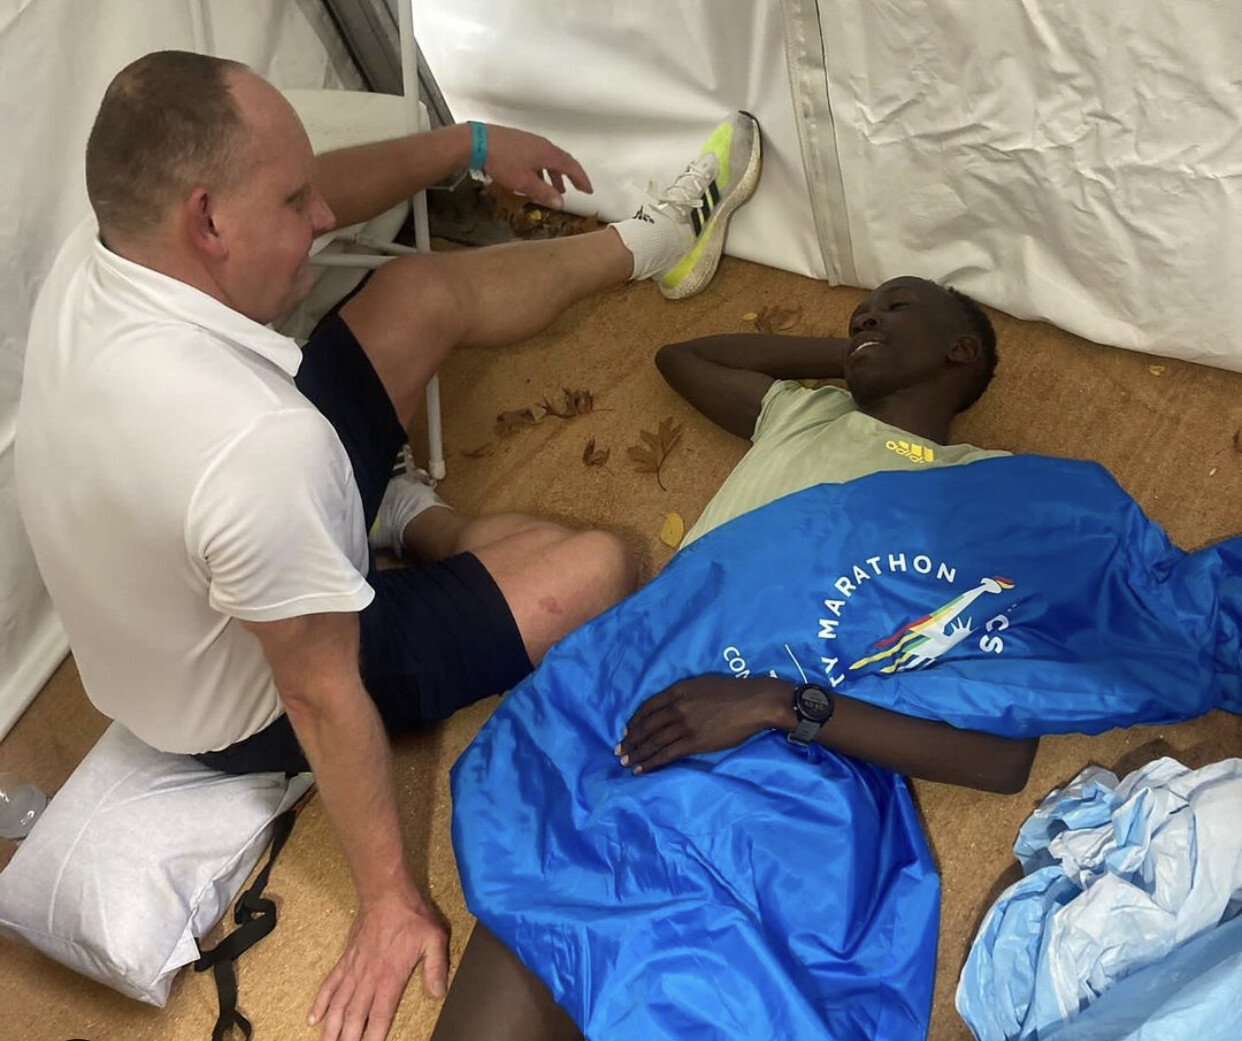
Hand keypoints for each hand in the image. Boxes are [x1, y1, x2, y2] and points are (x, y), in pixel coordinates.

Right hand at [308, 889, 448, 1040]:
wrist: (387, 894)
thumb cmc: (412, 917)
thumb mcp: (434, 939)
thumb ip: (437, 967)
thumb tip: (438, 993)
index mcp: (390, 978)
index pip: (380, 1016)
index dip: (373, 1037)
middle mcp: (368, 978)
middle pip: (355, 1017)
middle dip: (348, 1039)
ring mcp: (354, 969)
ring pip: (339, 1005)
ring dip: (331, 1028)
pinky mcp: (345, 959)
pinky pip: (329, 984)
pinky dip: (321, 1002)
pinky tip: (313, 1018)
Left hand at [481, 124, 592, 209]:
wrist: (478, 142)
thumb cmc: (503, 162)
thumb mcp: (525, 183)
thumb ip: (544, 193)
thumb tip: (561, 203)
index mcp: (548, 153)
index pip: (572, 167)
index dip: (581, 180)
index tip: (588, 190)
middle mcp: (542, 145)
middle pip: (562, 161)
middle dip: (571, 176)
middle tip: (577, 188)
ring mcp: (530, 142)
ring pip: (549, 159)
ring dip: (555, 175)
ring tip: (555, 189)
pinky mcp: (519, 142)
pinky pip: (537, 157)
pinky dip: (542, 170)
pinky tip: (534, 179)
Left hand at [615, 675, 789, 773]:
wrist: (753, 703)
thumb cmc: (731, 691)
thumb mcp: (701, 684)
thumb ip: (682, 694)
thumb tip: (670, 706)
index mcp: (677, 690)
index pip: (647, 707)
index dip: (634, 721)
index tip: (626, 732)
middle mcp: (676, 707)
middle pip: (646, 726)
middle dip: (630, 740)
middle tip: (618, 751)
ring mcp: (685, 725)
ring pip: (653, 742)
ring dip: (637, 754)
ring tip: (625, 762)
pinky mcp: (694, 742)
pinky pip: (667, 754)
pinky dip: (651, 762)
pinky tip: (641, 769)